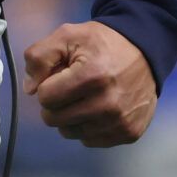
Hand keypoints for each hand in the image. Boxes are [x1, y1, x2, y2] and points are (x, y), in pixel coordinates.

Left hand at [23, 21, 156, 147]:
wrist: (146, 50)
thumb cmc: (103, 43)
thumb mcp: (68, 36)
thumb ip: (39, 56)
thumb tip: (30, 89)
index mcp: (92, 76)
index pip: (45, 98)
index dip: (48, 85)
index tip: (61, 75)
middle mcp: (107, 104)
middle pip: (54, 119)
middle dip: (56, 103)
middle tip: (71, 87)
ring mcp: (120, 122)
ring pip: (70, 132)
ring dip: (71, 116)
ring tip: (85, 96)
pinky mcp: (129, 133)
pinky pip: (90, 140)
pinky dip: (89, 126)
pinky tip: (99, 107)